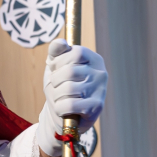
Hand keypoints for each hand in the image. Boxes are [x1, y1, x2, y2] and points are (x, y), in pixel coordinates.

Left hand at [36, 39, 107, 156]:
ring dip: (56, 95)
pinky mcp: (97, 107)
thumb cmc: (60, 85)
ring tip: (60, 98)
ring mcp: (100, 90)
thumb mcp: (55, 65)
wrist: (64, 113)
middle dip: (55, 80)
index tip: (56, 68)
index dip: (59, 61)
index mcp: (93, 59)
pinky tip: (64, 109)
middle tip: (57, 86)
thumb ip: (56, 51)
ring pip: (68, 88)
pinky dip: (60, 108)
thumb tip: (60, 42)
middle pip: (69, 71)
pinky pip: (70, 104)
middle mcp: (100, 73)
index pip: (75, 52)